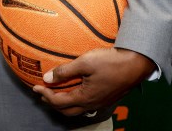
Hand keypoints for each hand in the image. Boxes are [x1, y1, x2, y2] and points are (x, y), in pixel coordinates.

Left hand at [32, 47, 153, 116]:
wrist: (137, 63)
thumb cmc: (111, 61)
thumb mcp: (85, 62)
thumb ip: (65, 71)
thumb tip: (47, 78)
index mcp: (85, 97)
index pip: (59, 101)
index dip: (45, 94)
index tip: (35, 86)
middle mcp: (92, 104)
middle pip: (67, 111)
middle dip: (52, 103)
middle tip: (43, 93)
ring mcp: (101, 102)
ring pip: (78, 109)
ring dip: (64, 103)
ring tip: (57, 92)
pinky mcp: (107, 97)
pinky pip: (87, 104)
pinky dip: (76, 100)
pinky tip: (76, 90)